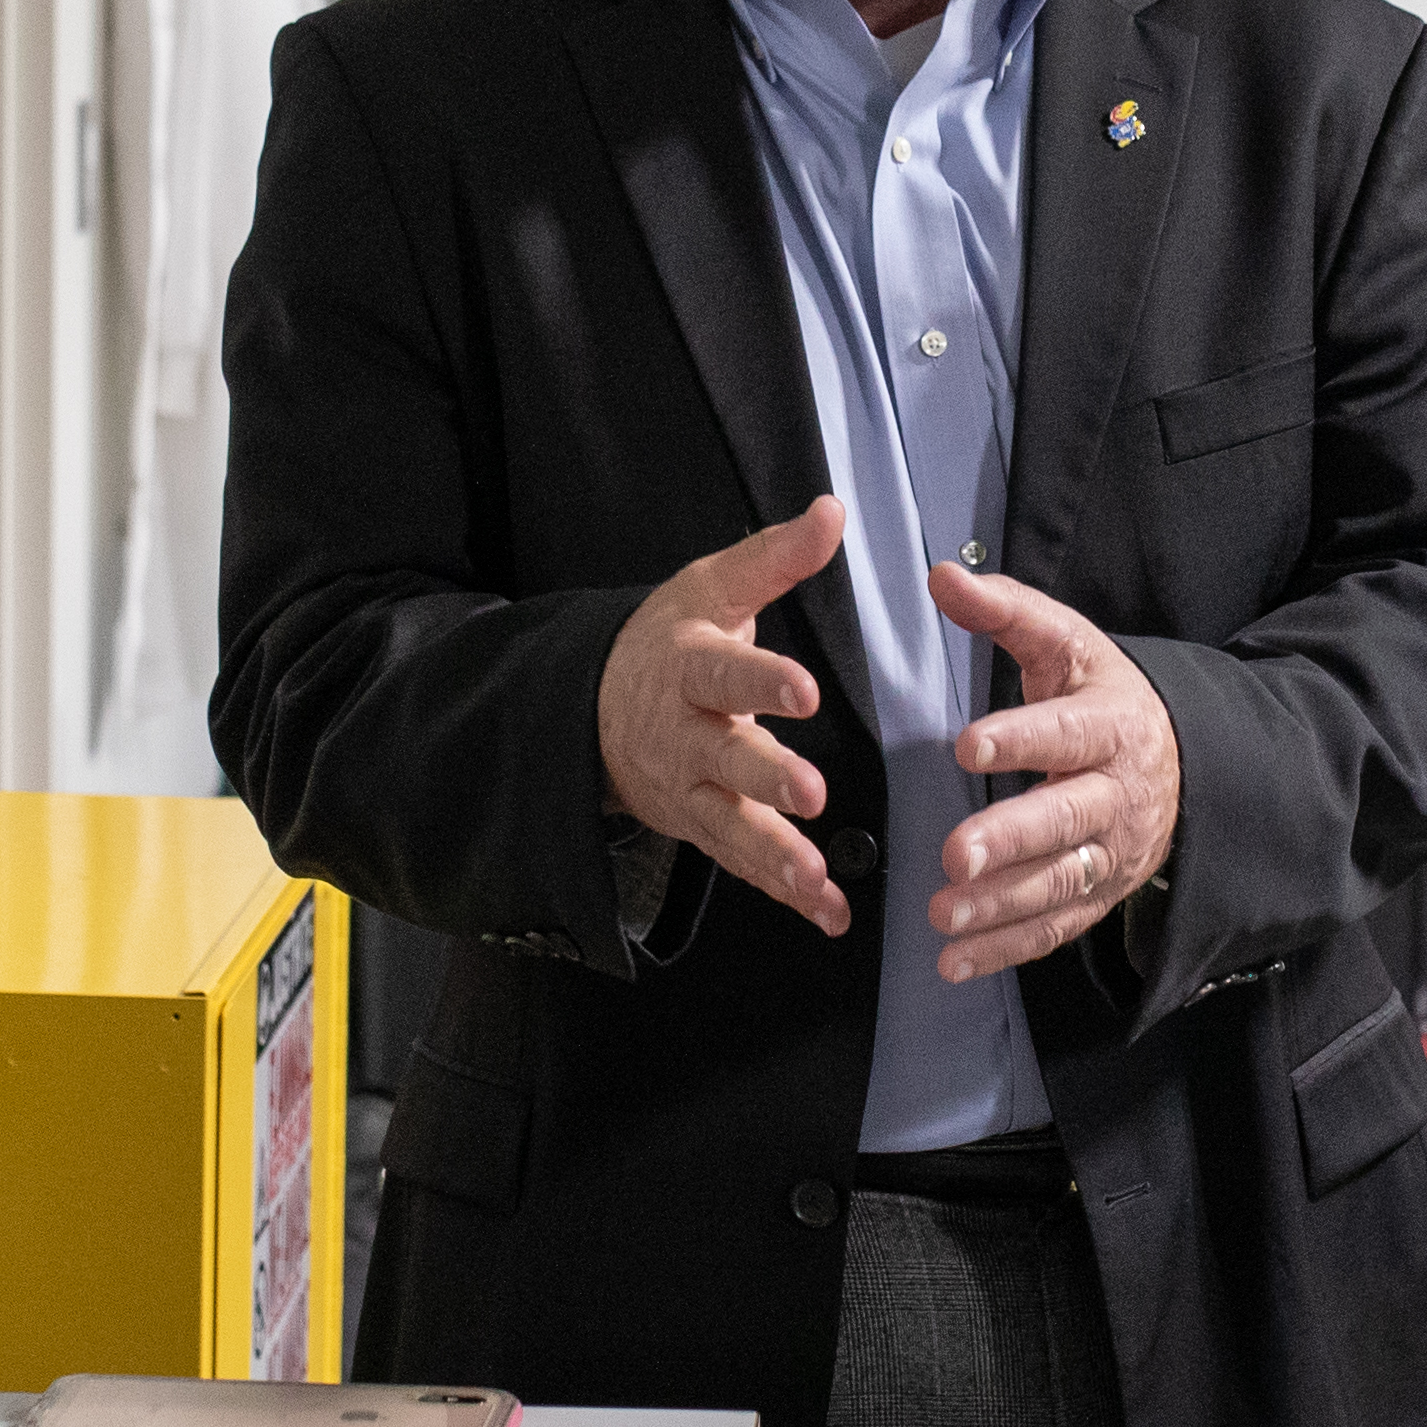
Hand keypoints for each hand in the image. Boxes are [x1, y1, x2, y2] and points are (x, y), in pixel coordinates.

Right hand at [598, 498, 850, 934]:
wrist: (593, 709)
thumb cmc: (667, 642)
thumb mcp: (712, 587)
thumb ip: (775, 557)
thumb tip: (833, 511)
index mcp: (690, 666)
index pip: (723, 671)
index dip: (761, 681)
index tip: (804, 689)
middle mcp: (686, 733)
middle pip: (725, 757)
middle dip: (766, 777)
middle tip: (809, 792)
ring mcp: (690, 788)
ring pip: (730, 825)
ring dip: (774, 855)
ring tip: (815, 879)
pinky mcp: (702, 827)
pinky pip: (744, 865)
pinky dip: (785, 894)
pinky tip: (830, 915)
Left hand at [926, 564, 1178, 982]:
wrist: (1187, 766)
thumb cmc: (1105, 699)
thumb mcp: (1068, 646)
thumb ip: (1006, 613)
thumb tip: (942, 576)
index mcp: (1110, 724)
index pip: (1066, 731)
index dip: (1021, 739)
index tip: (967, 745)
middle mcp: (1116, 793)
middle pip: (1066, 818)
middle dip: (1011, 838)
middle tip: (956, 853)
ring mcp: (1111, 853)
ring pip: (1059, 883)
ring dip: (1001, 904)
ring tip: (944, 915)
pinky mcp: (1099, 896)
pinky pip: (1055, 928)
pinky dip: (1006, 950)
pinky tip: (953, 963)